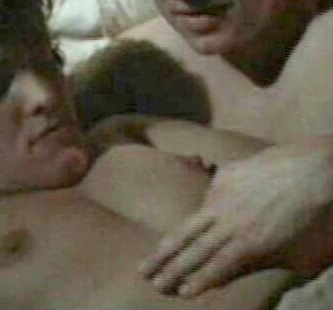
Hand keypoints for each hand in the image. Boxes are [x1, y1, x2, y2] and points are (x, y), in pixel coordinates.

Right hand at [138, 139, 332, 296]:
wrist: (322, 169)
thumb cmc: (322, 219)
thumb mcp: (302, 257)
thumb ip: (265, 265)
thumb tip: (238, 269)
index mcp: (249, 245)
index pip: (214, 269)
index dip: (195, 281)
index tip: (176, 292)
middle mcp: (230, 221)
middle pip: (191, 249)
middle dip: (167, 267)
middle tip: (146, 276)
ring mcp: (224, 195)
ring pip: (189, 224)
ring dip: (167, 245)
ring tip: (150, 257)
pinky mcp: (226, 176)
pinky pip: (210, 199)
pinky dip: (205, 213)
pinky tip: (203, 221)